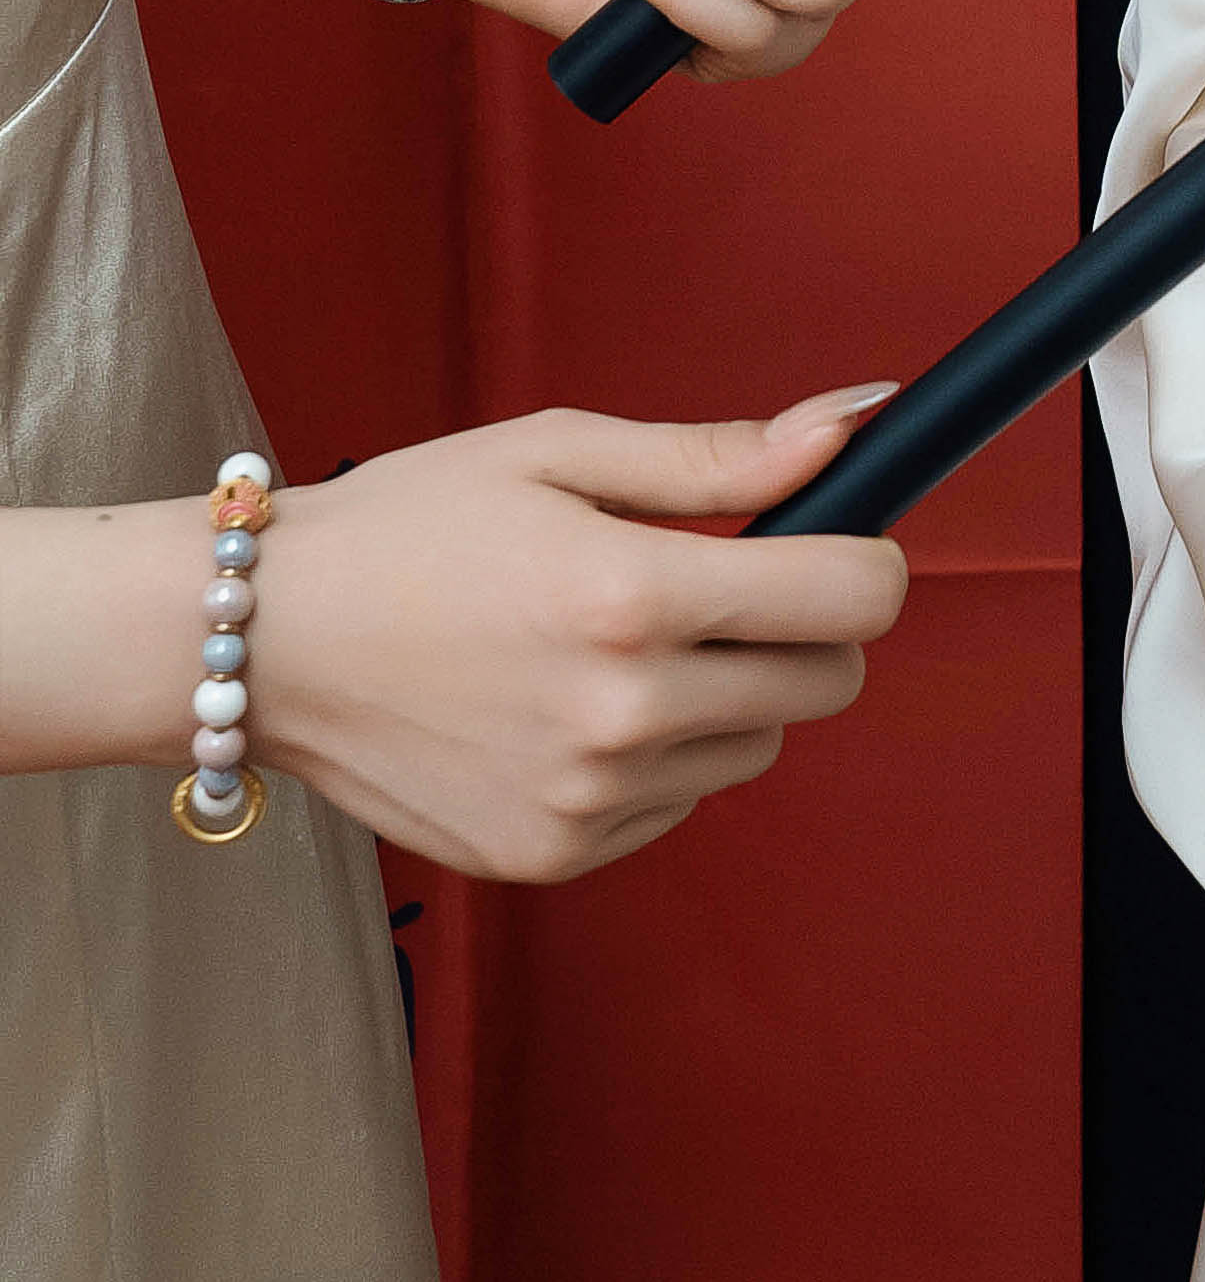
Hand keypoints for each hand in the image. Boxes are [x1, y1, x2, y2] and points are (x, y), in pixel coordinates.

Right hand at [240, 397, 910, 881]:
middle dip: (799, 629)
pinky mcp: (551, 856)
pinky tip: (564, 710)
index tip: (832, 543)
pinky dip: (654, 762)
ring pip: (752, 749)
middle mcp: (622, 715)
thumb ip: (720, 459)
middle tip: (712, 591)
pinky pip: (674, 806)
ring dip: (723, 698)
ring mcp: (587, 800)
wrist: (262, 644)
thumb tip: (859, 424)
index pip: (853, 600)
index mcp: (631, 598)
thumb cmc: (408, 527)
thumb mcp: (559, 454)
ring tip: (610, 647)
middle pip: (825, 684)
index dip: (864, 561)